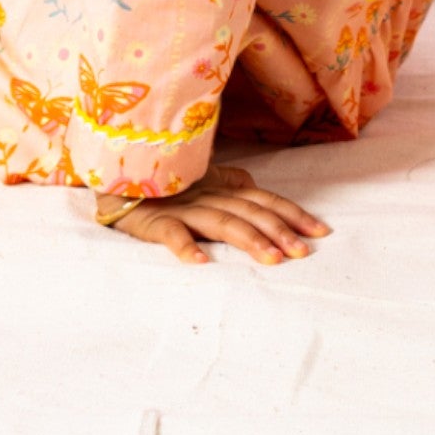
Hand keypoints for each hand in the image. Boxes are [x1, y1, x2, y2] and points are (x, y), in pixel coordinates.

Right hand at [93, 164, 330, 265]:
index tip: (322, 232)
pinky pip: (170, 233)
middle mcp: (207, 194)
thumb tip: (256, 187)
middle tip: (303, 252)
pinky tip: (201, 263)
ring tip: (271, 260)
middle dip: (279, 230)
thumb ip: (229, 184)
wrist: (113, 172)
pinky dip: (186, 246)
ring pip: (220, 221)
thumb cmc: (162, 182)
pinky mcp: (151, 219)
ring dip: (247, 240)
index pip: (264, 200)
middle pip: (249, 211)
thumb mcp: (201, 181)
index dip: (292, 214)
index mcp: (221, 188)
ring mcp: (181, 206)